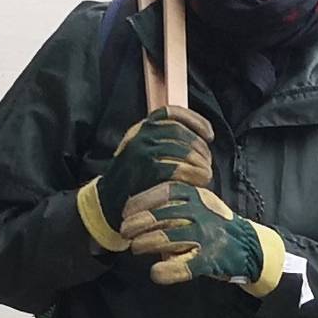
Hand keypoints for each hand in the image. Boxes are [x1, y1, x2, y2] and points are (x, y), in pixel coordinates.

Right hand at [96, 106, 213, 221]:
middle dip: (200, 147)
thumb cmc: (134, 182)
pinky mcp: (145, 169)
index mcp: (140, 129)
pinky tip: (200, 182)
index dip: (194, 120)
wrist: (108, 204)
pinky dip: (193, 174)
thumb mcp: (144, 155)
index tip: (209, 134)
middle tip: (208, 163)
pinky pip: (177, 168)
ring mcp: (141, 151)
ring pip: (181, 149)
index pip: (171, 113)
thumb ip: (165, 144)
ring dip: (200, 162)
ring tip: (206, 175)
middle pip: (180, 132)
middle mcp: (139, 135)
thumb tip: (200, 142)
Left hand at [121, 181, 271, 286]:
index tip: (125, 212)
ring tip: (135, 248)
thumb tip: (134, 207)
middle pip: (161, 216)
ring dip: (146, 244)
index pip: (163, 193)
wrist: (249, 246)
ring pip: (168, 239)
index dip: (140, 202)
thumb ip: (172, 203)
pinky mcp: (211, 260)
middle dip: (137, 225)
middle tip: (124, 232)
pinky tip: (155, 273)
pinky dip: (168, 271)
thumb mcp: (197, 203)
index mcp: (196, 196)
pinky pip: (185, 266)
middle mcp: (201, 213)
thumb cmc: (213, 223)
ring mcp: (206, 237)